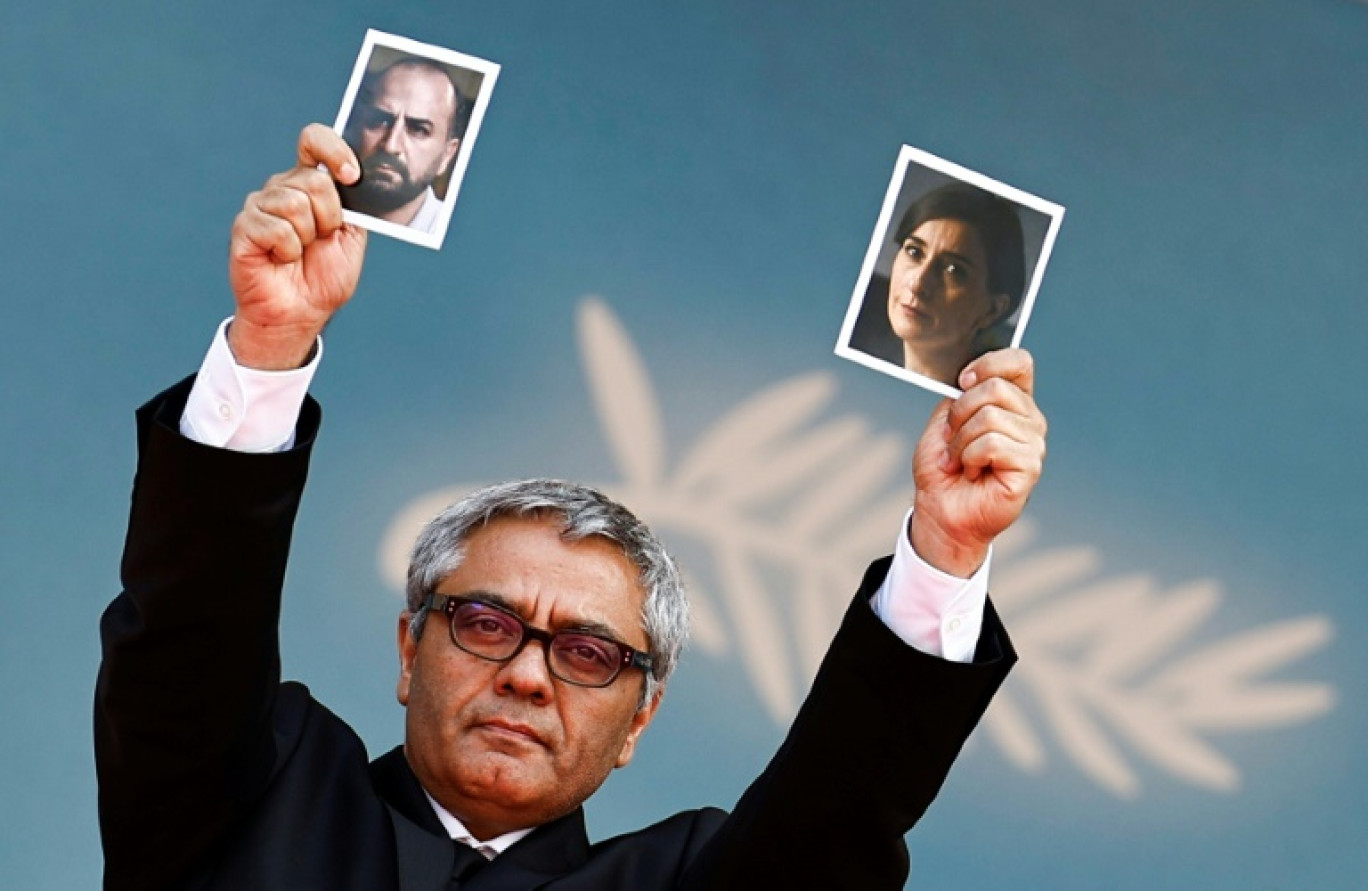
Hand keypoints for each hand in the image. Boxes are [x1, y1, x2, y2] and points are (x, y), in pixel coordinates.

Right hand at [227, 124, 367, 369]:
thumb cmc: (323, 276)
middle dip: (329, 217)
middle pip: (313, 180)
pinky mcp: (244, 226)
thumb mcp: (351, 237)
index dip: (334, 149)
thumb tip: (353, 177)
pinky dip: (288, 251)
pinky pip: (277, 229)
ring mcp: (261, 205)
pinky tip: (282, 259)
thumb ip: (354, 206)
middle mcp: (282, 187)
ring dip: (308, 237)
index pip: (314, 141)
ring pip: (295, 205)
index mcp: (309, 184)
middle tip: (321, 239)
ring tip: (299, 252)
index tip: (352, 176)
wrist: (300, 312)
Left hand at [909, 349, 1046, 576]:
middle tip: (952, 439)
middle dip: (959, 413)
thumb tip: (972, 379)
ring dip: (961, 441)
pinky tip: (972, 472)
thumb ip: (961, 395)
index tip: (962, 382)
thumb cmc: (943, 469)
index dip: (988, 364)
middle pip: (996, 387)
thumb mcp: (944, 421)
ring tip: (960, 460)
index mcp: (1012, 402)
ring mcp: (1033, 443)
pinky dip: (969, 457)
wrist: (939, 509)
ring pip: (991, 416)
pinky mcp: (1030, 466)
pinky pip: (992, 444)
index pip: (1018, 362)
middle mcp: (1028, 419)